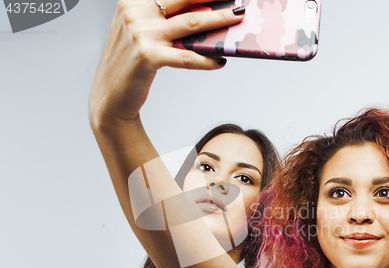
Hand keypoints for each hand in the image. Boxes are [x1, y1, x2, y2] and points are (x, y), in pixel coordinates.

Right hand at [89, 0, 243, 125]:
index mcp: (132, 0)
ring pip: (191, 23)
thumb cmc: (129, 63)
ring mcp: (141, 33)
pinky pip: (187, 56)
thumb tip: (203, 16)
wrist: (109, 96)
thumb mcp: (141, 33)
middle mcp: (135, 11)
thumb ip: (163, 20)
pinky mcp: (148, 56)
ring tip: (238, 19)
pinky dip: (207, 60)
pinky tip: (220, 61)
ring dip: (220, 19)